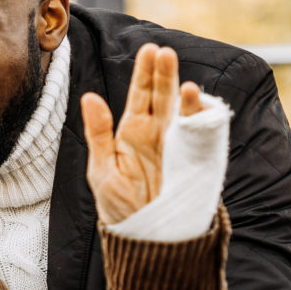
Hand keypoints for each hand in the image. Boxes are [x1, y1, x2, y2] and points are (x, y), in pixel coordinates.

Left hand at [80, 44, 201, 224]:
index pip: (141, 94)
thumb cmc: (120, 207)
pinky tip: (198, 112)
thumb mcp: (102, 170)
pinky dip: (201, 124)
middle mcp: (158, 133)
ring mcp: (178, 147)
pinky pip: (200, 139)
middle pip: (164, 97)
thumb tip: (89, 97)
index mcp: (134, 131)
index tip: (150, 50)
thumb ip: (98, 133)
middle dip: (165, 76)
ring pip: (183, 114)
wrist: (144, 239)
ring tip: (184, 84)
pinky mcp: (193, 164)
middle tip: (165, 53)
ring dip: (185, 98)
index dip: (145, 72)